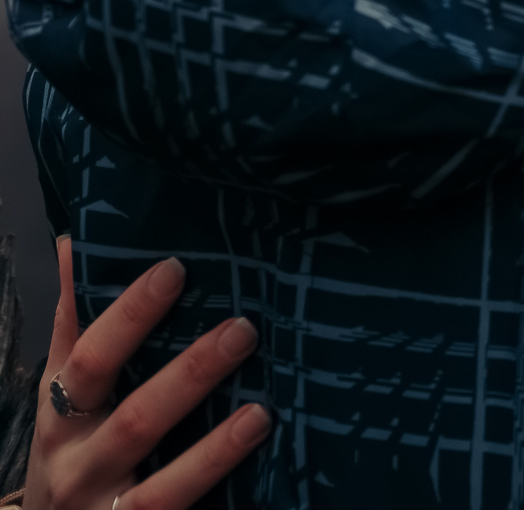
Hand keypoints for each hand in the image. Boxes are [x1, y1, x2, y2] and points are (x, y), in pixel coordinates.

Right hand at [27, 239, 269, 509]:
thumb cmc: (71, 444)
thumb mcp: (63, 389)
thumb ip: (76, 322)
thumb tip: (78, 240)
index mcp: (62, 413)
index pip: (89, 360)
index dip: (128, 316)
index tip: (175, 268)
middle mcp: (79, 463)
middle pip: (133, 421)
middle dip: (189, 376)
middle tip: (245, 329)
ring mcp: (106, 508)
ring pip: (158, 486)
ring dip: (212, 450)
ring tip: (261, 412)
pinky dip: (212, 488)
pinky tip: (254, 461)